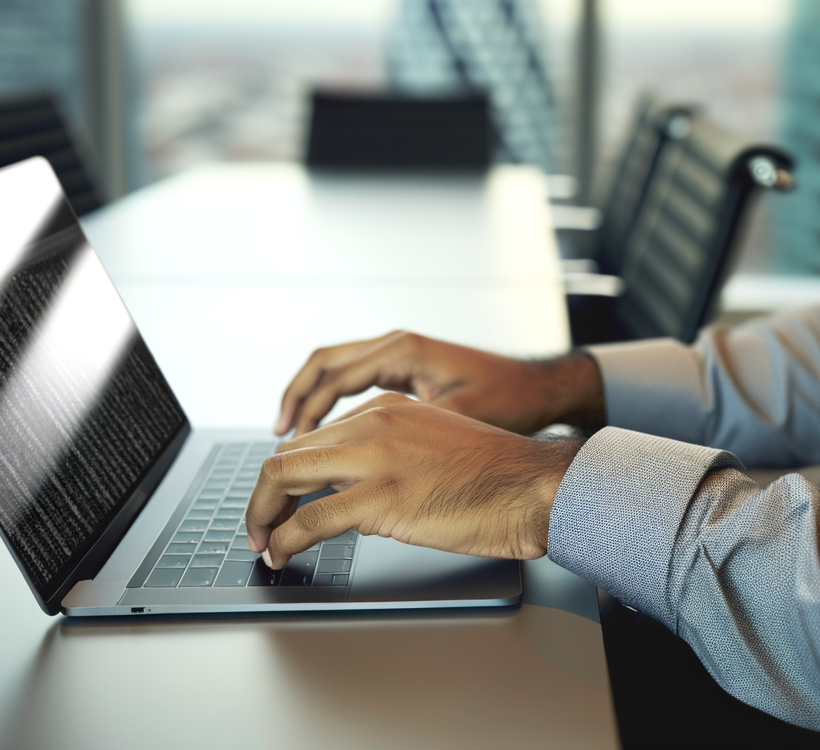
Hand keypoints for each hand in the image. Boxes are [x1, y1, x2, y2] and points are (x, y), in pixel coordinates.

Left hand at [246, 394, 582, 566]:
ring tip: (263, 542)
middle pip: (289, 453)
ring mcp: (374, 457)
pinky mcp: (380, 497)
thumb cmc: (495, 478)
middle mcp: (373, 422)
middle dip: (262, 494)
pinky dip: (284, 540)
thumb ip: (390, 454)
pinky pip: (309, 519)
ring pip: (284, 477)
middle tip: (259, 525)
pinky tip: (283, 554)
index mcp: (386, 407)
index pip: (315, 436)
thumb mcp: (433, 445)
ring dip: (262, 515)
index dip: (287, 473)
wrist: (533, 488)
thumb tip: (350, 493)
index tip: (280, 501)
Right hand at [275, 330, 603, 436]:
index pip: (330, 378)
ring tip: (288, 442)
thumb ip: (403, 444)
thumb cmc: (512, 405)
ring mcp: (402, 354)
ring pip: (333, 370)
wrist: (544, 391)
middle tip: (275, 443)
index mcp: (404, 351)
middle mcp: (397, 345)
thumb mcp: (455, 428)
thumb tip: (354, 474)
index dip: (302, 413)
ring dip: (308, 404)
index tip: (284, 448)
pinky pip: (353, 380)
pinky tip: (326, 437)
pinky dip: (332, 405)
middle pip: (321, 366)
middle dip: (293, 404)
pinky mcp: (408, 370)